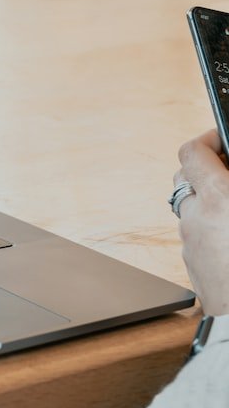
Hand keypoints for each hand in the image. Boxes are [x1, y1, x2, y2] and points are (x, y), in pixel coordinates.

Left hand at [176, 129, 228, 314]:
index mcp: (218, 198)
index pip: (192, 152)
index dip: (208, 139)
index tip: (222, 137)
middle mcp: (195, 218)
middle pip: (184, 179)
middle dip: (207, 171)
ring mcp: (190, 245)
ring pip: (189, 211)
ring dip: (210, 202)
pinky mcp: (193, 269)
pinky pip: (196, 238)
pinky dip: (211, 230)